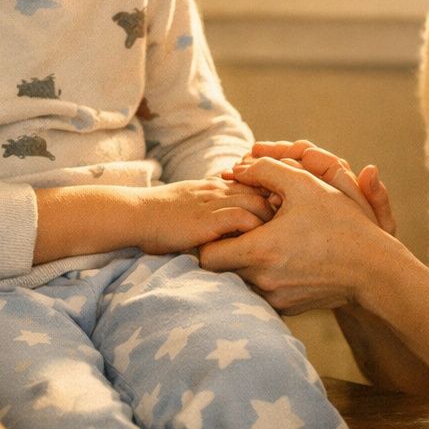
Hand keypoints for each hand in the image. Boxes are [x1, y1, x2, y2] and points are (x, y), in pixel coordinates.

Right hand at [136, 179, 273, 254]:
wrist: (135, 214)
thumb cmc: (157, 216)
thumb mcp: (188, 204)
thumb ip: (208, 209)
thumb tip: (225, 226)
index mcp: (216, 185)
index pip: (256, 182)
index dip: (272, 196)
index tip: (284, 214)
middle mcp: (219, 189)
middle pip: (264, 189)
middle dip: (281, 207)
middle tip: (293, 228)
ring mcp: (214, 202)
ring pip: (258, 203)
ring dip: (273, 221)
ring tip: (283, 240)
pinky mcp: (208, 219)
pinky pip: (242, 219)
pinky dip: (256, 231)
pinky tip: (262, 245)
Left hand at [200, 156, 402, 313]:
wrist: (374, 268)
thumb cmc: (340, 223)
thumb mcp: (304, 184)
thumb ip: (265, 170)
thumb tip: (235, 168)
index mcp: (260, 252)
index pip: (206, 256)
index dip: (211, 237)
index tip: (226, 223)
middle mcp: (262, 282)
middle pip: (221, 270)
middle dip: (226, 249)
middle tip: (242, 230)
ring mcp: (275, 300)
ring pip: (241, 281)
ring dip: (246, 263)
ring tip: (265, 241)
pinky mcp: (289, 309)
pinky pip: (263, 292)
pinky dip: (266, 276)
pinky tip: (284, 257)